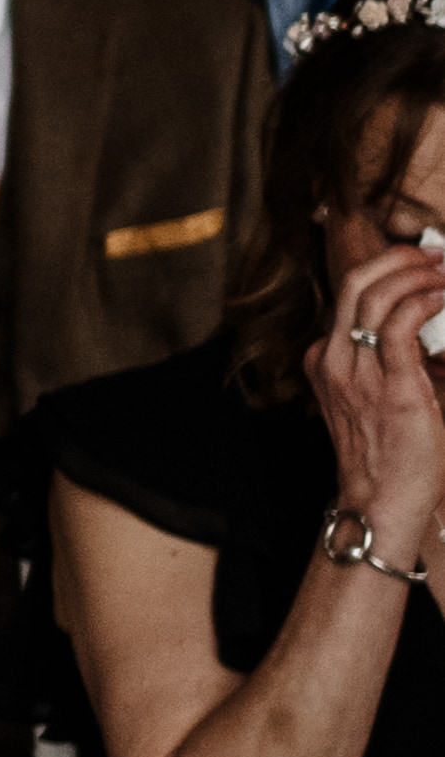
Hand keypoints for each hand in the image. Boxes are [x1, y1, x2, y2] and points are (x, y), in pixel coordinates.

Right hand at [304, 243, 444, 561]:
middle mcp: (333, 361)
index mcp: (325, 361)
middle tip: (434, 255)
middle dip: (399, 258)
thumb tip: (428, 327)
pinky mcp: (390, 387)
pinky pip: (402, 324)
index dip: (390, 270)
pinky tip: (442, 299)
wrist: (382, 501)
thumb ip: (390, 361)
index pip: (352, 297)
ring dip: (416, 275)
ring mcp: (357, 373)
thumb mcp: (373, 398)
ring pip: (376, 295)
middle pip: (355, 282)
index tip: (422, 264)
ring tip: (443, 275)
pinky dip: (424, 301)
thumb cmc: (387, 455)